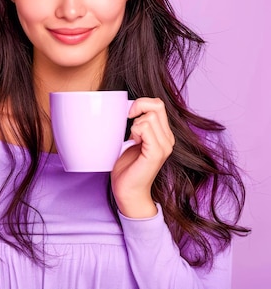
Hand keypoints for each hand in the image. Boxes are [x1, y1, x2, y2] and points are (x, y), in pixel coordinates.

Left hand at [111, 97, 174, 217]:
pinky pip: (145, 128)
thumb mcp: (132, 139)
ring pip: (150, 116)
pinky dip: (135, 131)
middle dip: (138, 109)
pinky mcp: (156, 153)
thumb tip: (127, 107)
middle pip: (157, 105)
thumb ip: (137, 125)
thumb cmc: (127, 167)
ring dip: (135, 124)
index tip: (128, 115)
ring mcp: (164, 146)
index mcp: (164, 134)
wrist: (128, 191)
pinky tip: (133, 142)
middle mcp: (168, 139)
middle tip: (129, 125)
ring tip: (132, 139)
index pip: (158, 104)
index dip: (141, 103)